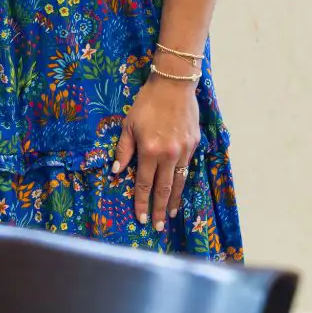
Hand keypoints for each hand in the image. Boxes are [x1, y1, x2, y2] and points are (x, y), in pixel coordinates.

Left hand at [110, 71, 202, 229]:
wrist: (174, 85)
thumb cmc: (147, 103)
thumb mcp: (129, 124)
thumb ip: (124, 150)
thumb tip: (117, 171)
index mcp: (150, 151)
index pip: (145, 184)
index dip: (142, 202)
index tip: (141, 218)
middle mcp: (169, 155)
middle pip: (164, 189)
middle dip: (160, 209)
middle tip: (158, 227)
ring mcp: (184, 151)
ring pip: (179, 182)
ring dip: (174, 200)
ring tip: (170, 214)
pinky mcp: (194, 144)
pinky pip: (187, 169)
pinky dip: (183, 182)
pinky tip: (180, 190)